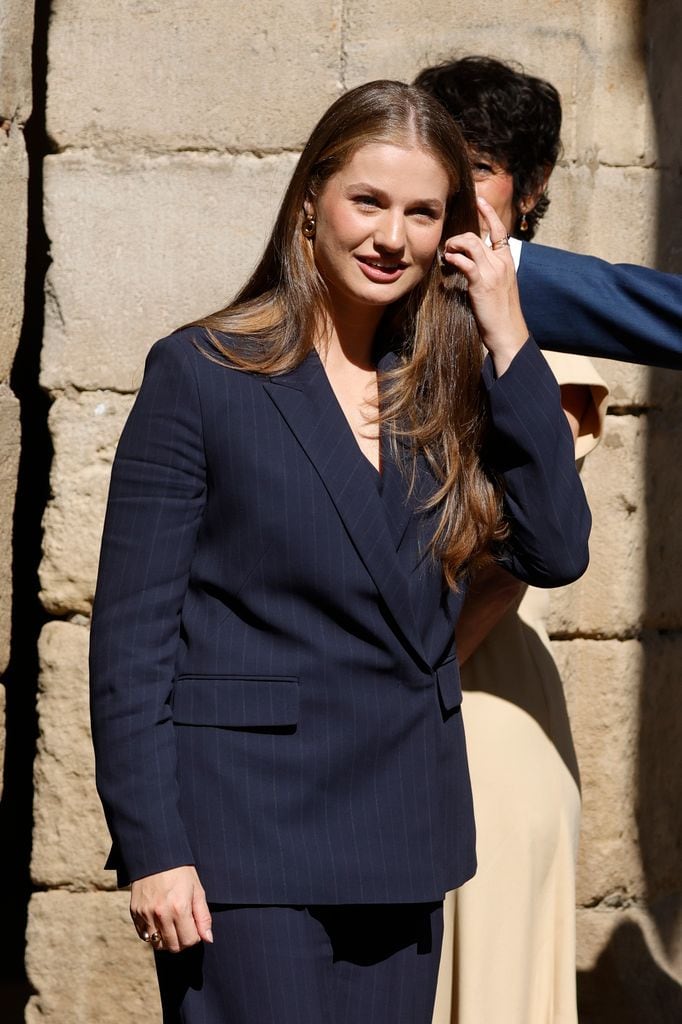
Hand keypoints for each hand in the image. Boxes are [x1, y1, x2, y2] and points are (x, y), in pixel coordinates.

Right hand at [130, 865, 212, 952]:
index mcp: (179, 908)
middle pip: (173, 946)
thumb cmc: (180, 871)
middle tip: (184, 927)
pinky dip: (152, 934)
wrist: (156, 854)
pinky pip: (143, 935)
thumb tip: (208, 939)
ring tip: (171, 925)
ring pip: (157, 944)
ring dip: (166, 940)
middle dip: (182, 941)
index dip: (195, 936)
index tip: (194, 926)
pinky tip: (159, 921)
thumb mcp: (197, 890)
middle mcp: (161, 914)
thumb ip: (203, 916)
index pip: (189, 941)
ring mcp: (146, 915)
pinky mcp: (135, 913)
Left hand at [442, 196, 528, 375]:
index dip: (489, 213)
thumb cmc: (500, 314)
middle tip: (449, 248)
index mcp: (507, 262)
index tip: (480, 200)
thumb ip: (486, 272)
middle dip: (459, 237)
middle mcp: (502, 263)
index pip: (500, 230)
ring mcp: (492, 272)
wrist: (508, 333)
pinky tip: (448, 264)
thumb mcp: (497, 288)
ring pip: (471, 242)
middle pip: (478, 235)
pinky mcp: (482, 283)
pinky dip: (454, 259)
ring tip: (447, 256)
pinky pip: (465, 261)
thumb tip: (467, 264)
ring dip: (454, 245)